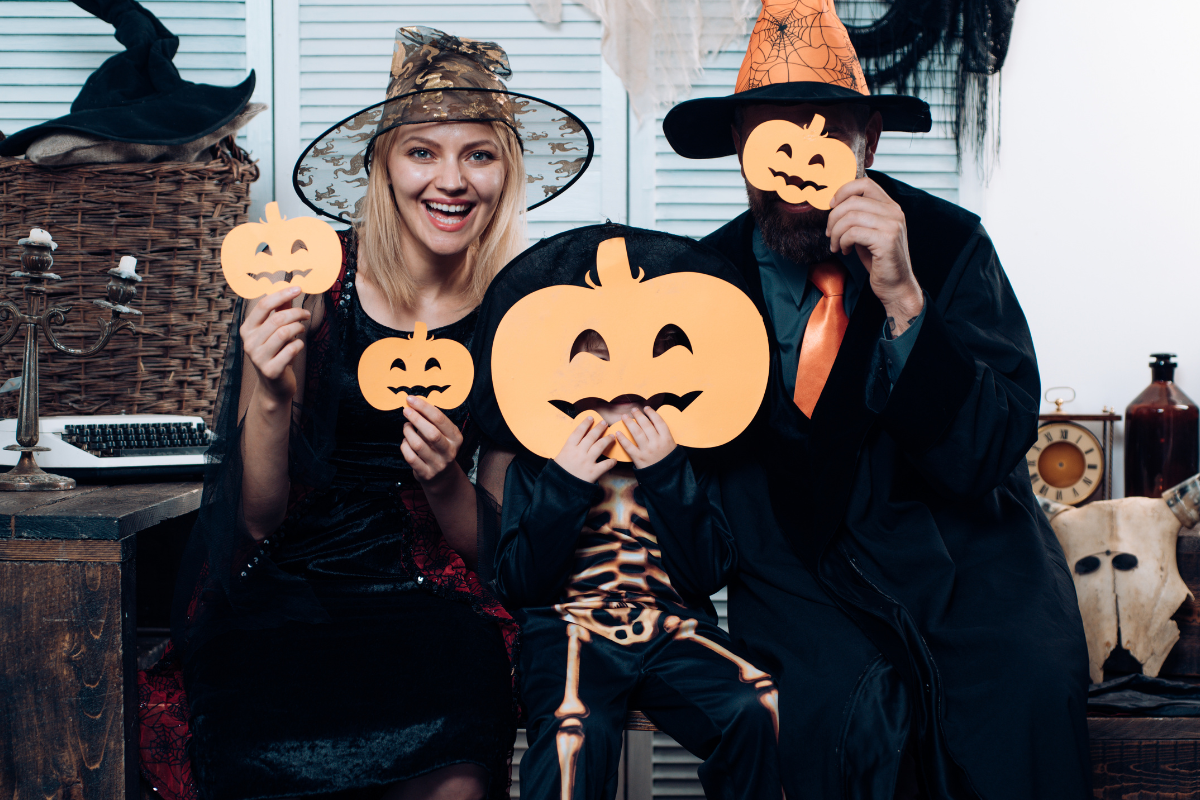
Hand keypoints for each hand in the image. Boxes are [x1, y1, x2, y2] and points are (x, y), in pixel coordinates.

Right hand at [240, 286, 310, 405]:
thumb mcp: (275, 331)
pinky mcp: (270, 370)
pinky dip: (299, 344)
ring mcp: (258, 357)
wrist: (274, 385)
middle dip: (296, 313)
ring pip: (284, 333)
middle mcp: (249, 342)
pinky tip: (298, 345)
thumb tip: (289, 289)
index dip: (282, 294)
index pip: (264, 305)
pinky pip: (291, 349)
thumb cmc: (276, 353)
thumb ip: (280, 311)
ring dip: (298, 328)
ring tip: (302, 329)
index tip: (298, 288)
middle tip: (306, 314)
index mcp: (247, 329)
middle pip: (277, 319)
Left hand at [401, 396, 464, 488]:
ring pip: (418, 445)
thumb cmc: (439, 448)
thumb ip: (432, 421)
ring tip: (406, 427)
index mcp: (455, 438)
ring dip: (408, 432)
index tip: (411, 400)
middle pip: (431, 433)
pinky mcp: (426, 473)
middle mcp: (449, 451)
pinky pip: (410, 457)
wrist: (442, 476)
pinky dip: (404, 446)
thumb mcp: (443, 434)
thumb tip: (414, 404)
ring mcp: (438, 464)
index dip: (424, 407)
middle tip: (406, 410)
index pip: (440, 419)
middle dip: (416, 419)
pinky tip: (405, 441)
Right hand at [554, 417, 616, 482]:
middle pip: (591, 436)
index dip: (585, 423)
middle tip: (604, 423)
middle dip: (599, 428)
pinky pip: (605, 465)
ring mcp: (586, 462)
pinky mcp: (593, 472)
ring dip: (607, 440)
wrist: (560, 489)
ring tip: (612, 436)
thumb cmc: (558, 474)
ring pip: (599, 446)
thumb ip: (568, 449)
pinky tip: (615, 460)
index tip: (591, 417)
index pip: (578, 432)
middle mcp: (578, 452)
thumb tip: (574, 441)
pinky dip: (611, 462)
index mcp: (568, 448)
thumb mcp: (559, 457)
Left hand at [614, 406, 675, 468]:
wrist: (667, 478)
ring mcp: (647, 451)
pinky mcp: (639, 458)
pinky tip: (617, 432)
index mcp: (667, 438)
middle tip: (633, 409)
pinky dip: (622, 439)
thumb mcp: (672, 446)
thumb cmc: (669, 460)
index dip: (652, 413)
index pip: (659, 421)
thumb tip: (653, 421)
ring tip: (624, 416)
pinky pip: (629, 447)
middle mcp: (657, 443)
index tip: (646, 408)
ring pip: (637, 433)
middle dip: (639, 415)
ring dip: (629, 423)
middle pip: (646, 425)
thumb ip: (663, 434)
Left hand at [827, 177, 923, 334]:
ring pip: (850, 216)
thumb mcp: (866, 232)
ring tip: (836, 245)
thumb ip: (857, 216)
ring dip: (836, 232)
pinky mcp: (887, 241)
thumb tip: (834, 203)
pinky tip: (845, 251)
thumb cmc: (878, 260)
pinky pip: (853, 233)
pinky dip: (842, 242)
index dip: (842, 191)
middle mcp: (894, 212)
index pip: (864, 182)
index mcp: (890, 206)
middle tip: (829, 233)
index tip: (832, 207)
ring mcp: (892, 225)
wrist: (895, 286)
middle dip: (833, 217)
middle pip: (853, 200)